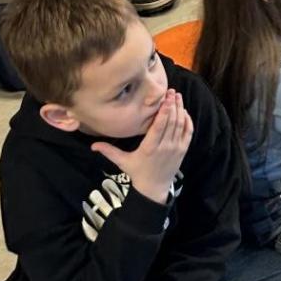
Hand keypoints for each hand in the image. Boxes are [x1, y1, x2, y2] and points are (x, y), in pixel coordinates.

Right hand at [92, 88, 192, 202]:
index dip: (164, 111)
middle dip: (173, 105)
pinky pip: (188, 132)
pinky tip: (183, 111)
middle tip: (172, 91)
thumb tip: (92, 145)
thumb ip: (109, 151)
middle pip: (171, 122)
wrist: (154, 189)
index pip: (159, 126)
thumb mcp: (122, 161)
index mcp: (149, 148)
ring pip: (180, 125)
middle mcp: (164, 147)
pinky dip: (187, 120)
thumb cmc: (137, 173)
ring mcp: (175, 149)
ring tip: (177, 96)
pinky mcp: (183, 151)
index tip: (166, 98)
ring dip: (180, 109)